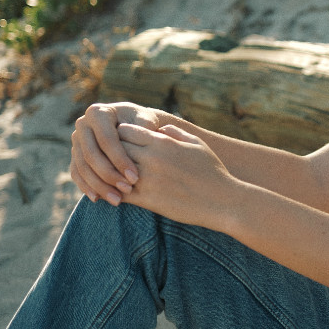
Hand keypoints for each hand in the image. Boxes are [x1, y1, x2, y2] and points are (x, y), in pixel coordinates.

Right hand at [71, 102, 163, 204]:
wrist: (131, 126)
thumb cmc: (142, 124)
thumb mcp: (146, 121)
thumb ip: (146, 126)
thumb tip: (147, 133)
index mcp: (98, 112)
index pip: (107, 140)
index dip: (120, 160)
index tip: (135, 177)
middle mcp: (82, 124)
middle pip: (91, 154)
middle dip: (109, 175)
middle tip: (127, 189)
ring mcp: (76, 140)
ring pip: (82, 167)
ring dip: (99, 186)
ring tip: (117, 200)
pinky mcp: (75, 154)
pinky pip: (76, 173)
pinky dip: (86, 187)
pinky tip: (99, 199)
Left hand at [116, 122, 233, 228]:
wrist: (221, 201)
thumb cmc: (212, 171)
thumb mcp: (197, 144)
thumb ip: (176, 132)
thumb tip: (160, 127)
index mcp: (162, 142)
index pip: (125, 131)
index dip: (120, 134)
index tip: (120, 140)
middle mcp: (151, 159)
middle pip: (115, 148)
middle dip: (111, 151)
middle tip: (108, 156)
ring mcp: (147, 179)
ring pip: (113, 171)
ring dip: (109, 172)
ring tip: (108, 174)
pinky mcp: (147, 200)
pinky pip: (120, 192)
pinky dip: (114, 191)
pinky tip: (114, 192)